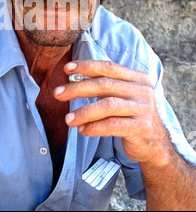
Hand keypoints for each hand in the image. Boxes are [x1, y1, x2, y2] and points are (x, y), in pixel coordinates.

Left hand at [53, 60, 171, 166]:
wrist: (154, 145)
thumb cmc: (131, 116)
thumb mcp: (122, 96)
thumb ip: (104, 86)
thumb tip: (72, 78)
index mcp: (137, 78)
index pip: (108, 67)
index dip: (86, 66)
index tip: (66, 68)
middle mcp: (142, 90)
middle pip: (105, 84)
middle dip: (78, 88)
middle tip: (58, 93)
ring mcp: (143, 108)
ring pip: (107, 105)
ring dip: (84, 112)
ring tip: (68, 119)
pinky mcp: (141, 127)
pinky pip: (112, 125)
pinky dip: (94, 127)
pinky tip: (83, 130)